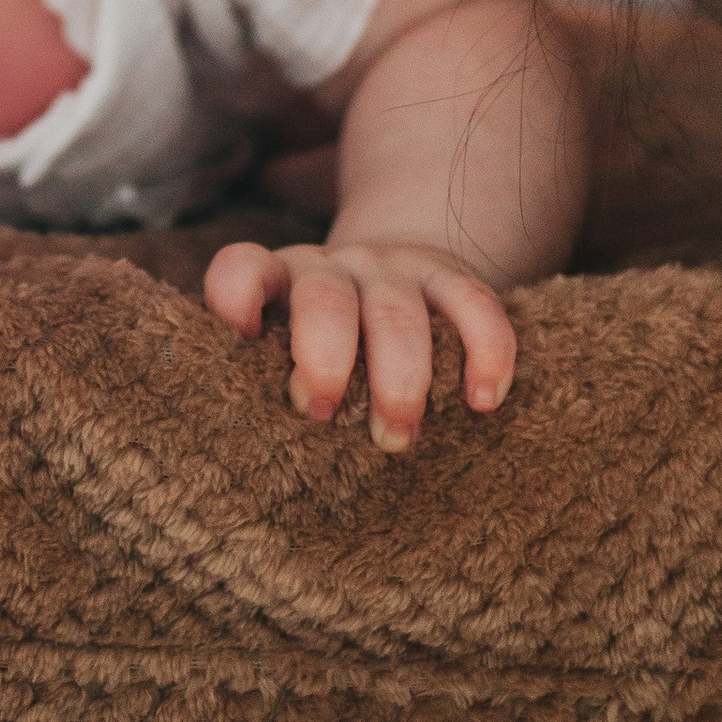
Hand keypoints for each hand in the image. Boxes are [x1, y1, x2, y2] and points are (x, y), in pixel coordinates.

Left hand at [203, 234, 516, 450]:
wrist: (393, 279)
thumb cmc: (327, 344)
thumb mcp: (286, 350)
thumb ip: (266, 379)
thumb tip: (244, 453)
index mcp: (278, 281)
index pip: (242, 271)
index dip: (238, 305)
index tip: (248, 350)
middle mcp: (331, 268)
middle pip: (324, 301)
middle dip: (325, 364)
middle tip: (324, 418)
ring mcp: (392, 268)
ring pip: (398, 314)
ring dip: (400, 382)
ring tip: (396, 439)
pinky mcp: (450, 275)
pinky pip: (474, 303)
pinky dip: (484, 352)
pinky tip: (481, 402)